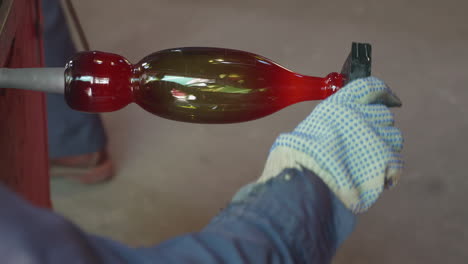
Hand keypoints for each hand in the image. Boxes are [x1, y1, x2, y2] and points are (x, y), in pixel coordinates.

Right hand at [259, 77, 402, 212]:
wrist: (307, 178)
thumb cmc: (301, 157)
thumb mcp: (311, 127)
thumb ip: (332, 122)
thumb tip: (340, 130)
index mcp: (340, 105)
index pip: (369, 87)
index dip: (383, 92)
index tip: (390, 99)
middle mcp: (360, 115)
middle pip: (384, 114)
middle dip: (378, 128)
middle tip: (363, 144)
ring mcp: (375, 136)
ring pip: (394, 137)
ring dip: (383, 149)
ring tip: (364, 163)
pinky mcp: (386, 158)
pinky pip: (396, 162)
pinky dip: (386, 171)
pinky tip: (370, 177)